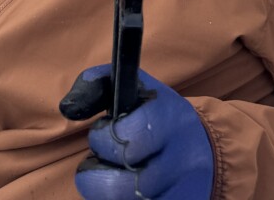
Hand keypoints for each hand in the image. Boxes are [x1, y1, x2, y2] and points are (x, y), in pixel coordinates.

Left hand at [60, 64, 213, 198]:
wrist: (205, 150)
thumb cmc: (154, 115)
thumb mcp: (133, 88)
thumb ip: (98, 84)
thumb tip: (68, 108)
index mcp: (169, 116)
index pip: (128, 136)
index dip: (102, 140)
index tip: (101, 135)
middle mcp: (182, 157)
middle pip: (120, 186)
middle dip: (97, 174)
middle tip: (102, 161)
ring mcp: (183, 191)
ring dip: (105, 195)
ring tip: (111, 178)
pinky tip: (125, 193)